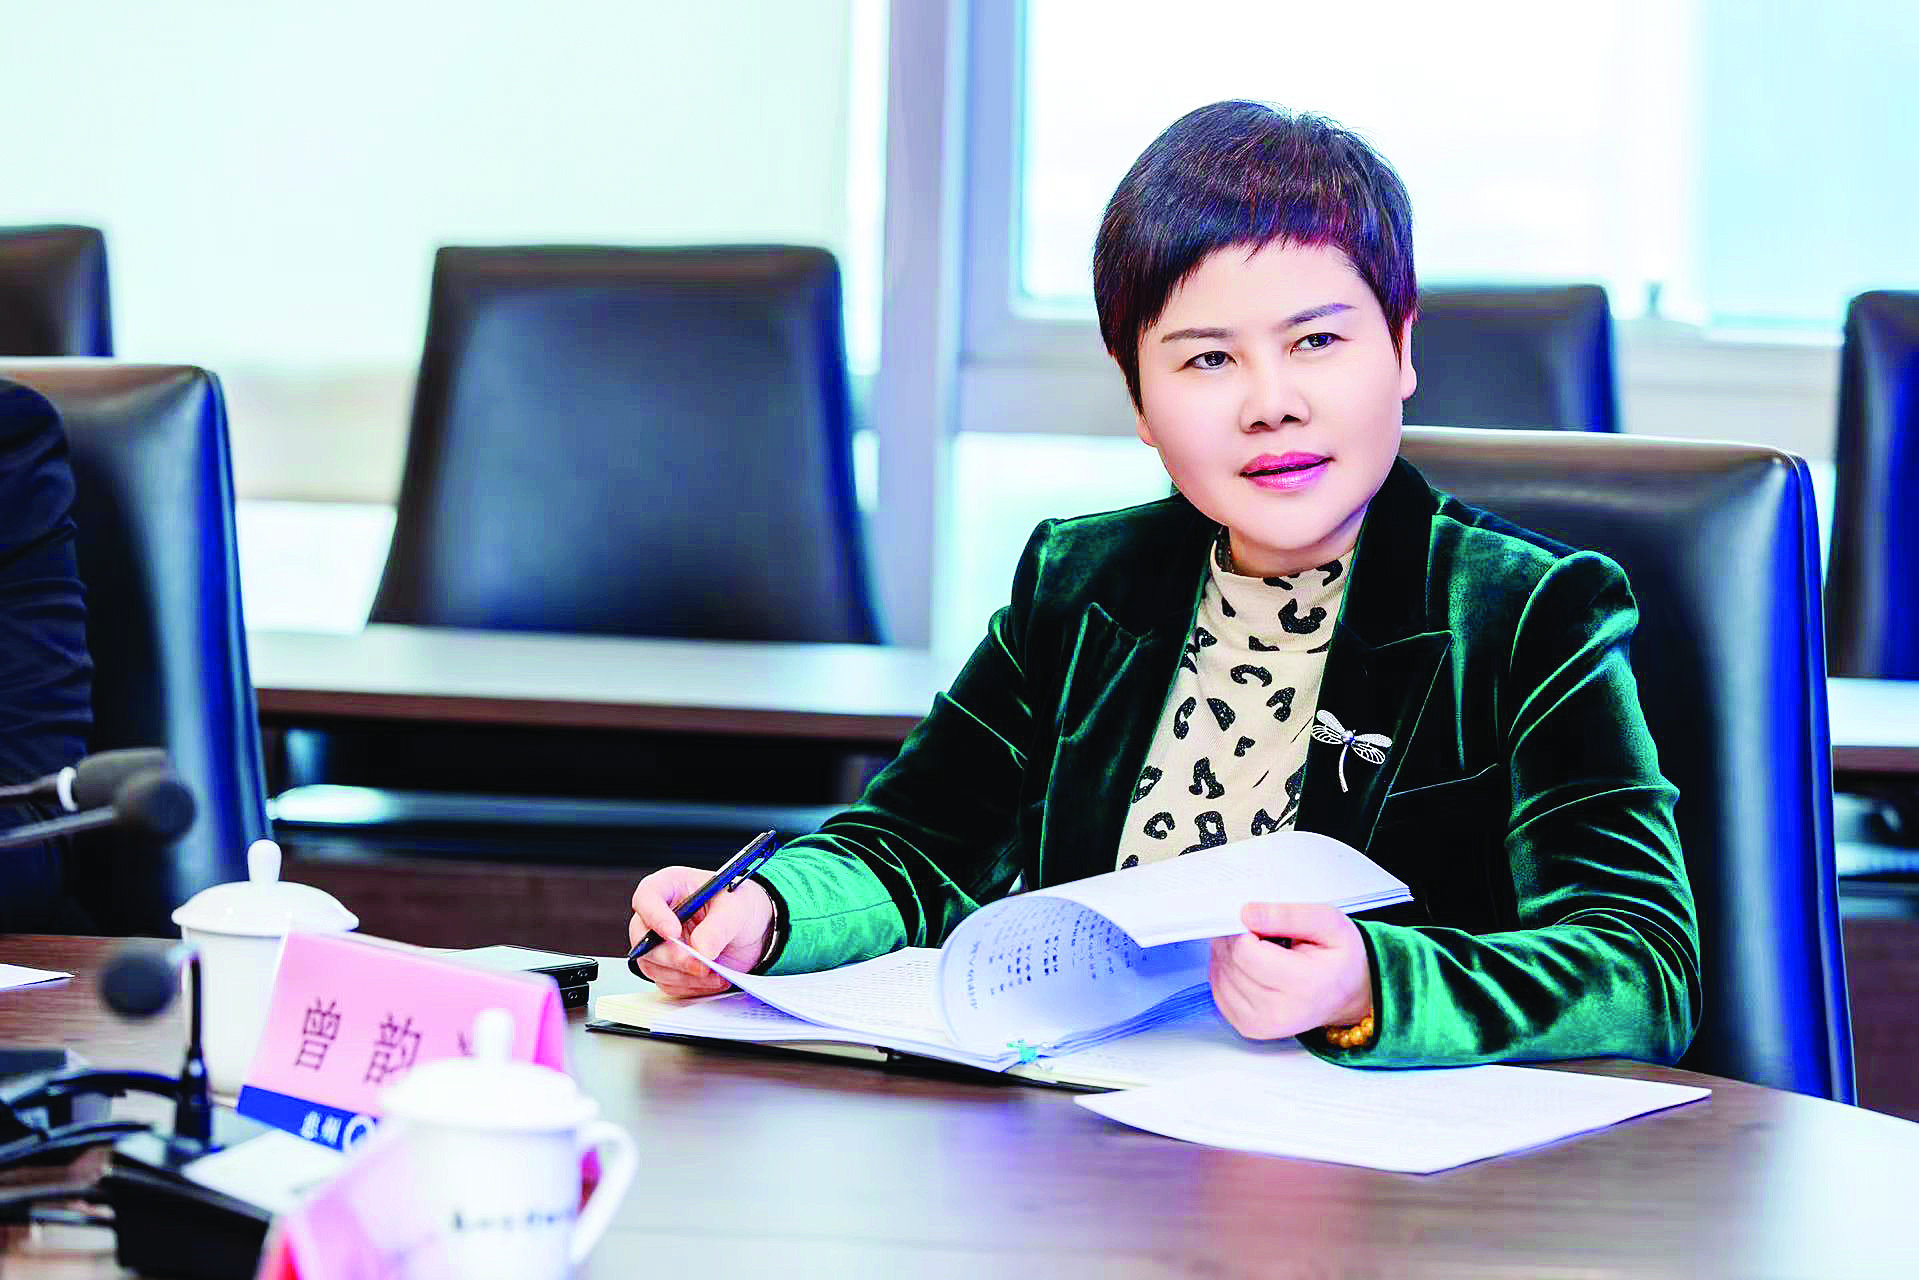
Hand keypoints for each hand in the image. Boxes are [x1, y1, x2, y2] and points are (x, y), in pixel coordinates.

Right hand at [628, 867, 775, 997]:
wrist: (754, 932)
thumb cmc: (740, 907)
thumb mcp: (736, 908)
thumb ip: (718, 927)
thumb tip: (700, 950)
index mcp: (670, 887)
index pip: (646, 897)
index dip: (655, 916)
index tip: (674, 933)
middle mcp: (659, 916)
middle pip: (643, 939)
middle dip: (672, 956)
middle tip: (699, 964)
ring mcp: (660, 944)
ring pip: (653, 965)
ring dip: (684, 975)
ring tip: (716, 973)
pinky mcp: (668, 968)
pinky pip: (667, 983)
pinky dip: (691, 986)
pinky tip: (713, 979)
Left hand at [1209, 902, 1373, 1040]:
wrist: (1348, 995)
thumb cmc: (1341, 960)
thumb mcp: (1329, 923)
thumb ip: (1289, 915)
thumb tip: (1247, 914)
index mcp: (1304, 985)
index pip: (1245, 952)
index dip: (1246, 930)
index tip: (1261, 924)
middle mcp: (1280, 1012)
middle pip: (1230, 964)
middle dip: (1237, 941)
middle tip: (1262, 936)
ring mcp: (1261, 1024)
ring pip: (1220, 977)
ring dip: (1230, 957)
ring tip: (1260, 952)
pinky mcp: (1248, 1027)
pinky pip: (1219, 991)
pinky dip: (1227, 973)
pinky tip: (1250, 967)